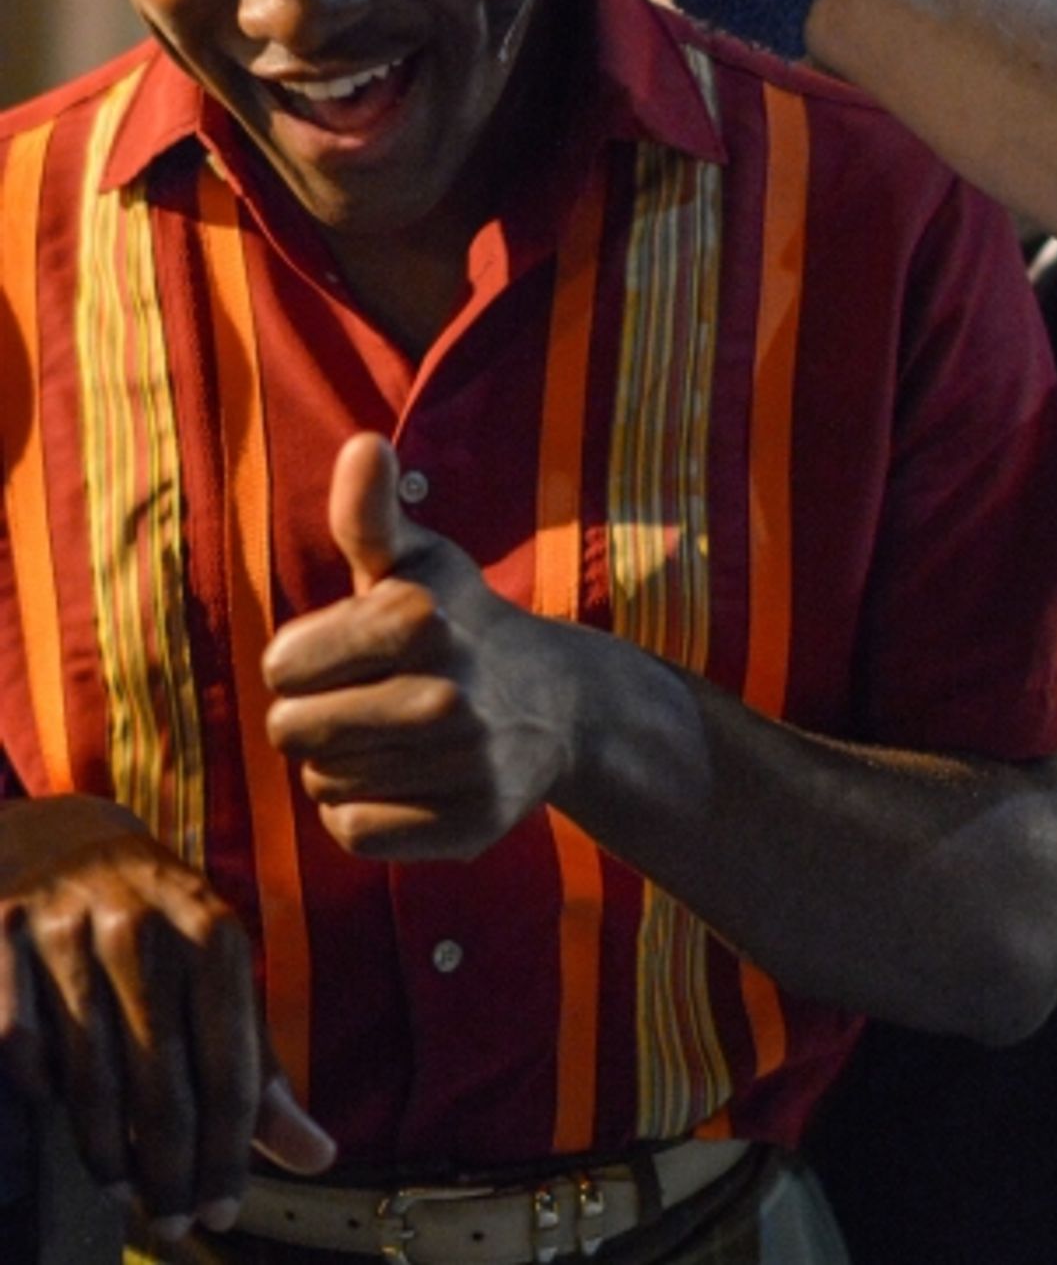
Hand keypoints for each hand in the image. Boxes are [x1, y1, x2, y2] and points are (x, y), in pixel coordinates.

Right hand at [0, 795, 333, 1237]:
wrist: (65, 839)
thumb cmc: (160, 925)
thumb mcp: (220, 973)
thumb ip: (259, 1066)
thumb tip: (319, 1156)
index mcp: (212, 931)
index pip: (229, 1067)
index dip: (228, 1152)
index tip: (222, 1211)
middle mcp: (142, 926)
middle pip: (161, 1085)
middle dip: (171, 1171)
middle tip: (173, 1223)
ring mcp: (68, 929)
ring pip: (89, 1079)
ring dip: (107, 1152)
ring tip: (125, 1189)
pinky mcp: (4, 936)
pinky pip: (21, 1049)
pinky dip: (40, 1094)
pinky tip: (58, 1119)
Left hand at [264, 435, 578, 861]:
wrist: (556, 703)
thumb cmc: (456, 623)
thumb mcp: (414, 560)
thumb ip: (369, 512)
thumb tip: (362, 443)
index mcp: (418, 616)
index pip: (280, 667)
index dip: (303, 662)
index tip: (350, 651)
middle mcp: (445, 692)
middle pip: (292, 731)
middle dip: (316, 717)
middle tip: (369, 698)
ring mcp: (461, 764)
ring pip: (322, 783)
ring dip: (343, 765)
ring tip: (396, 737)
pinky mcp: (470, 826)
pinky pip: (356, 832)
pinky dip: (366, 814)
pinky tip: (408, 781)